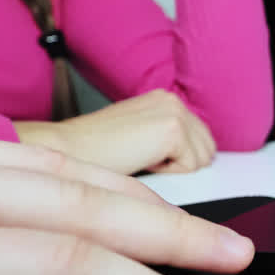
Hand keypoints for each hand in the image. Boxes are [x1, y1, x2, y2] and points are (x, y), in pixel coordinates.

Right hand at [16, 90, 216, 175]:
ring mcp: (174, 112)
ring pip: (202, 161)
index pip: (201, 139)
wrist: (66, 153)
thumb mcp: (139, 140)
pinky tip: (141, 162)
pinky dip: (168, 174)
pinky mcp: (173, 130)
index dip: (181, 160)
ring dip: (174, 170)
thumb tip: (199, 161)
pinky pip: (190, 167)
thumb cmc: (96, 155)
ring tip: (140, 161)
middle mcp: (173, 100)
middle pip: (208, 150)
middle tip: (143, 162)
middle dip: (181, 165)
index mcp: (165, 100)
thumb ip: (167, 143)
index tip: (155, 163)